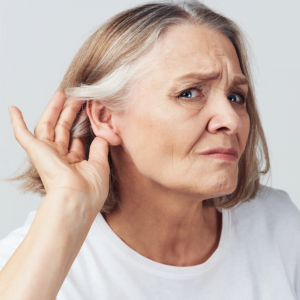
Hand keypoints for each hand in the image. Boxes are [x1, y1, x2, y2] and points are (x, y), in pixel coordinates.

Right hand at [9, 90, 109, 211]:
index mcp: (74, 164)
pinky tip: (13, 109)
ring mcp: (47, 154)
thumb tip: (100, 136)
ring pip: (48, 126)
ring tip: (62, 93)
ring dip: (53, 110)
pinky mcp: (36, 151)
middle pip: (63, 129)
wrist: (77, 199)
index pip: (76, 140)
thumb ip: (99, 149)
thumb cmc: (90, 189)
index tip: (89, 112)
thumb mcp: (100, 165)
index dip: (82, 125)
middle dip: (70, 113)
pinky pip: (22, 134)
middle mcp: (59, 158)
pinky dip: (16, 122)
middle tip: (77, 97)